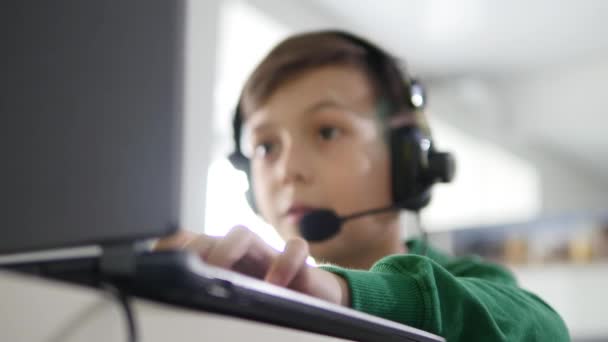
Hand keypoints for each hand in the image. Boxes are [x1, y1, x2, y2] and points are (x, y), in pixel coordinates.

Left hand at [154, 226, 349, 306]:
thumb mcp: (236, 296)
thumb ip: (208, 290)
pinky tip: (275, 283)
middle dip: (197, 250)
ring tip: (223, 276)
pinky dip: (284, 262)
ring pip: (244, 233)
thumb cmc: (271, 296)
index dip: (173, 244)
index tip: (155, 255)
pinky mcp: (300, 261)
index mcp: (222, 260)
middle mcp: (241, 253)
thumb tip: (171, 287)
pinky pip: (294, 249)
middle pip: (212, 236)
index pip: (191, 242)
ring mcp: (268, 253)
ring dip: (228, 249)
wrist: (314, 297)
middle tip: (189, 272)